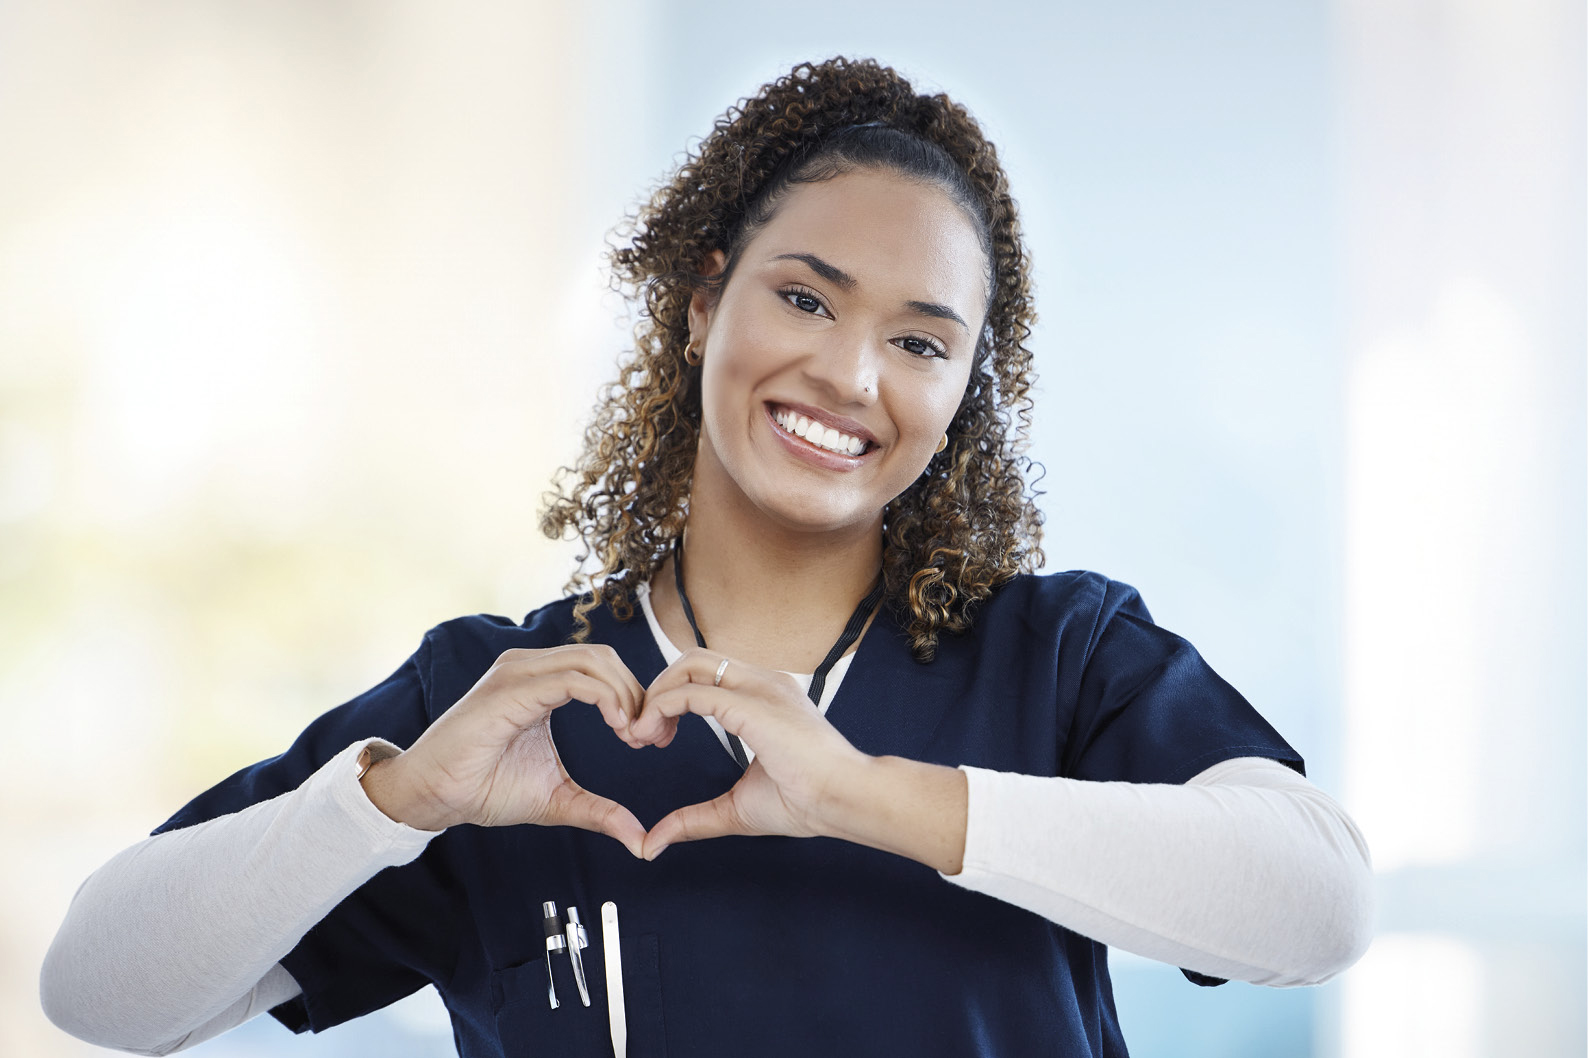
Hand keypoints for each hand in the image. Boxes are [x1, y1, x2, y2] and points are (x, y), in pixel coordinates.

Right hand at [363, 645, 648, 856]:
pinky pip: (571, 679)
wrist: (432, 796)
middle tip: (652, 737)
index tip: (654, 738)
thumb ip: (600, 811)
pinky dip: (605, 697)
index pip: (604, 669)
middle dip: (639, 694)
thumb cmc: (484, 788)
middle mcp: (531, 667)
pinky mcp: (511, 689)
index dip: (637, 697)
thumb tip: (641, 841)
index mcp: (542, 682)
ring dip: (626, 695)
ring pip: (593, 661)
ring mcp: (519, 673)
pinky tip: (619, 726)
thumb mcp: (557, 800)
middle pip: (605, 658)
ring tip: (635, 734)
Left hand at [630, 649, 869, 858]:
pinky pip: (694, 691)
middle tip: (643, 734)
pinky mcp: (751, 704)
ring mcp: (759, 687)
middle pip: (692, 659)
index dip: (671, 699)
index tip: (656, 737)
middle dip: (658, 690)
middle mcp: (762, 681)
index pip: (706, 674)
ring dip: (657, 695)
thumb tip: (652, 844)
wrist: (843, 800)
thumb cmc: (806, 803)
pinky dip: (664, 707)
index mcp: (764, 696)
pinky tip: (653, 734)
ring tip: (644, 734)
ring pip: (690, 664)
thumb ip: (694, 820)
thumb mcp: (736, 809)